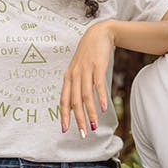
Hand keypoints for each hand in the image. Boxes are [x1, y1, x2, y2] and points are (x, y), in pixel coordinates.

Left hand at [60, 20, 114, 136]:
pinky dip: (101, 98)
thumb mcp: (78, 69)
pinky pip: (98, 85)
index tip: (64, 130)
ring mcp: (86, 70)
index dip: (64, 115)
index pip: (63, 100)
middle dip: (78, 119)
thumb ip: (75, 85)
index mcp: (68, 77)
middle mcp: (75, 75)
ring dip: (90, 113)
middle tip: (83, 134)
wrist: (98, 33)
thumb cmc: (88, 54)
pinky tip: (104, 108)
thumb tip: (74, 105)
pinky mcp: (98, 66)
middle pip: (75, 101)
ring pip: (86, 96)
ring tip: (95, 126)